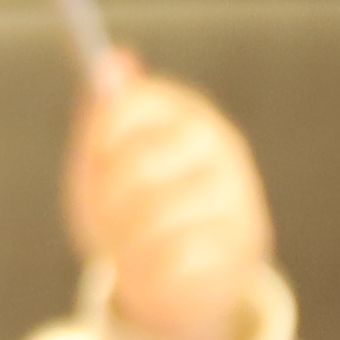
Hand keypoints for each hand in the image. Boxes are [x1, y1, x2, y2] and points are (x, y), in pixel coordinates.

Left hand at [67, 50, 274, 339]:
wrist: (179, 279)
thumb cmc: (132, 208)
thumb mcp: (105, 161)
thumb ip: (102, 113)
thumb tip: (111, 59)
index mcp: (188, 115)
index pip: (133, 104)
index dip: (101, 133)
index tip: (97, 155)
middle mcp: (222, 148)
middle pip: (139, 162)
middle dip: (108, 196)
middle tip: (107, 213)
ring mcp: (238, 196)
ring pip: (153, 216)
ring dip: (125, 240)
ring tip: (129, 246)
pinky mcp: (243, 248)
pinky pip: (172, 257)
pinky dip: (148, 268)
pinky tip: (153, 268)